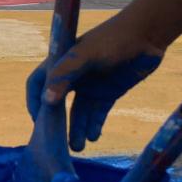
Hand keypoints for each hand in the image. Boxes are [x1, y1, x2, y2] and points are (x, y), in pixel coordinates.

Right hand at [27, 16, 164, 151]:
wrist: (147, 35)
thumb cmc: (113, 39)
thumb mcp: (86, 54)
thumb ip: (65, 75)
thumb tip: (46, 100)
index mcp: (62, 62)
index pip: (38, 82)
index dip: (34, 100)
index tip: (37, 121)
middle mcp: (73, 76)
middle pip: (57, 103)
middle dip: (56, 122)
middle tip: (55, 142)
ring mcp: (91, 86)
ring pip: (79, 113)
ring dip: (77, 129)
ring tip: (78, 146)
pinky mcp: (109, 94)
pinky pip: (97, 114)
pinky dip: (94, 126)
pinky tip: (94, 136)